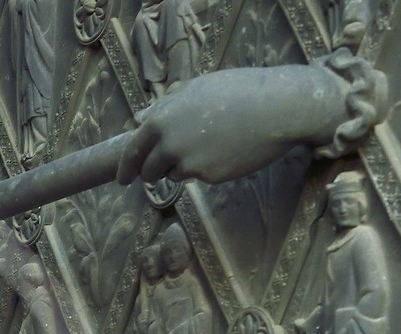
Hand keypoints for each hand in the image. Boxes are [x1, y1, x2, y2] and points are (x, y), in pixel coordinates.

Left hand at [116, 64, 349, 184]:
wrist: (277, 107)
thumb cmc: (237, 91)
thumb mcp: (196, 88)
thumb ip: (164, 106)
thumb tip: (139, 119)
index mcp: (160, 119)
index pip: (133, 151)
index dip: (125, 168)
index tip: (122, 178)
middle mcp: (169, 143)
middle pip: (148, 171)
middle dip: (151, 173)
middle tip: (159, 171)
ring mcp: (188, 162)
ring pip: (174, 175)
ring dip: (183, 167)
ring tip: (209, 145)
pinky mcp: (208, 176)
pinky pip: (200, 176)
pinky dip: (207, 168)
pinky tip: (226, 150)